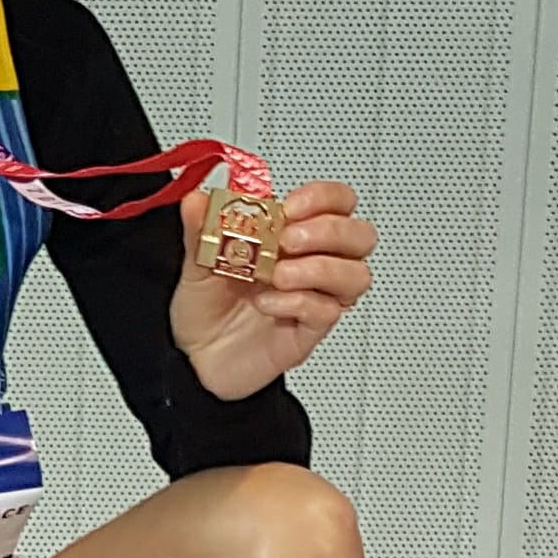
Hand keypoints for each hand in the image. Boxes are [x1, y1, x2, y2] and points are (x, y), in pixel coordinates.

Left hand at [171, 181, 375, 400]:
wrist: (197, 359)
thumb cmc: (207, 309)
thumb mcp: (196, 261)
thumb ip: (201, 227)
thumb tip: (198, 199)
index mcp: (291, 235)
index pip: (337, 203)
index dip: (324, 198)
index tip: (290, 207)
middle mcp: (310, 264)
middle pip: (360, 236)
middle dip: (330, 231)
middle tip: (288, 240)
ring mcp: (315, 298)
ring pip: (356, 276)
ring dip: (320, 268)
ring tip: (279, 274)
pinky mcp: (310, 331)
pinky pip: (327, 311)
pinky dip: (297, 302)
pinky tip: (267, 302)